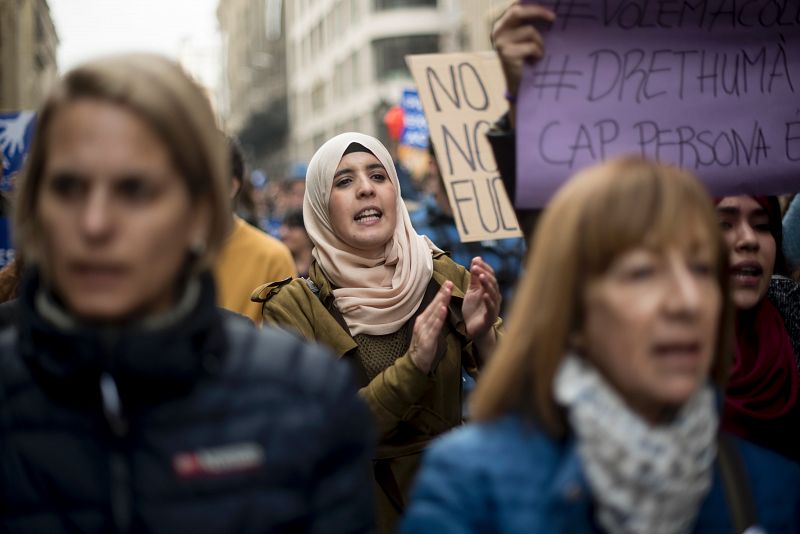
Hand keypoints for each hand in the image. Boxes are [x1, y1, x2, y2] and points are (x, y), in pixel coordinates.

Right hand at [409, 281, 452, 373]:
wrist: (415, 363)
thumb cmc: (424, 346)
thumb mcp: (430, 330)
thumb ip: (435, 319)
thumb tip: (442, 308)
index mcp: (423, 319)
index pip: (434, 304)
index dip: (441, 293)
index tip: (448, 283)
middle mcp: (422, 322)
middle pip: (434, 306)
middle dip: (442, 294)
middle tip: (449, 283)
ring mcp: (423, 330)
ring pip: (434, 314)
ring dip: (441, 302)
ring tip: (447, 292)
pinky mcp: (427, 339)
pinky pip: (434, 327)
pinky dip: (439, 318)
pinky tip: (443, 310)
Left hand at [462, 257, 500, 342]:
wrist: (473, 330)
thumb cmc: (474, 310)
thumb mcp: (472, 291)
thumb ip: (474, 278)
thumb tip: (476, 259)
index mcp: (489, 290)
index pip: (490, 275)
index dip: (483, 267)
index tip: (475, 260)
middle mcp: (494, 297)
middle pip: (492, 282)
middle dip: (484, 273)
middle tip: (476, 267)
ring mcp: (494, 307)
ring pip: (493, 293)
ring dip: (487, 284)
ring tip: (481, 276)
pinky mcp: (490, 317)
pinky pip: (491, 308)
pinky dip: (488, 301)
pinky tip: (484, 295)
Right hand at [492, 2, 554, 127]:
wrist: (518, 85)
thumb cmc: (526, 59)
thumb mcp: (526, 38)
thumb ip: (530, 23)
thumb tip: (549, 11)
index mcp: (502, 24)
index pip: (515, 6)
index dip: (532, 6)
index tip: (549, 8)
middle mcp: (498, 31)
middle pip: (518, 11)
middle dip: (538, 11)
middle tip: (554, 18)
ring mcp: (501, 42)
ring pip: (530, 31)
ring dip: (540, 43)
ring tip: (537, 54)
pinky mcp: (507, 54)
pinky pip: (531, 46)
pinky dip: (538, 53)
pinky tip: (534, 61)